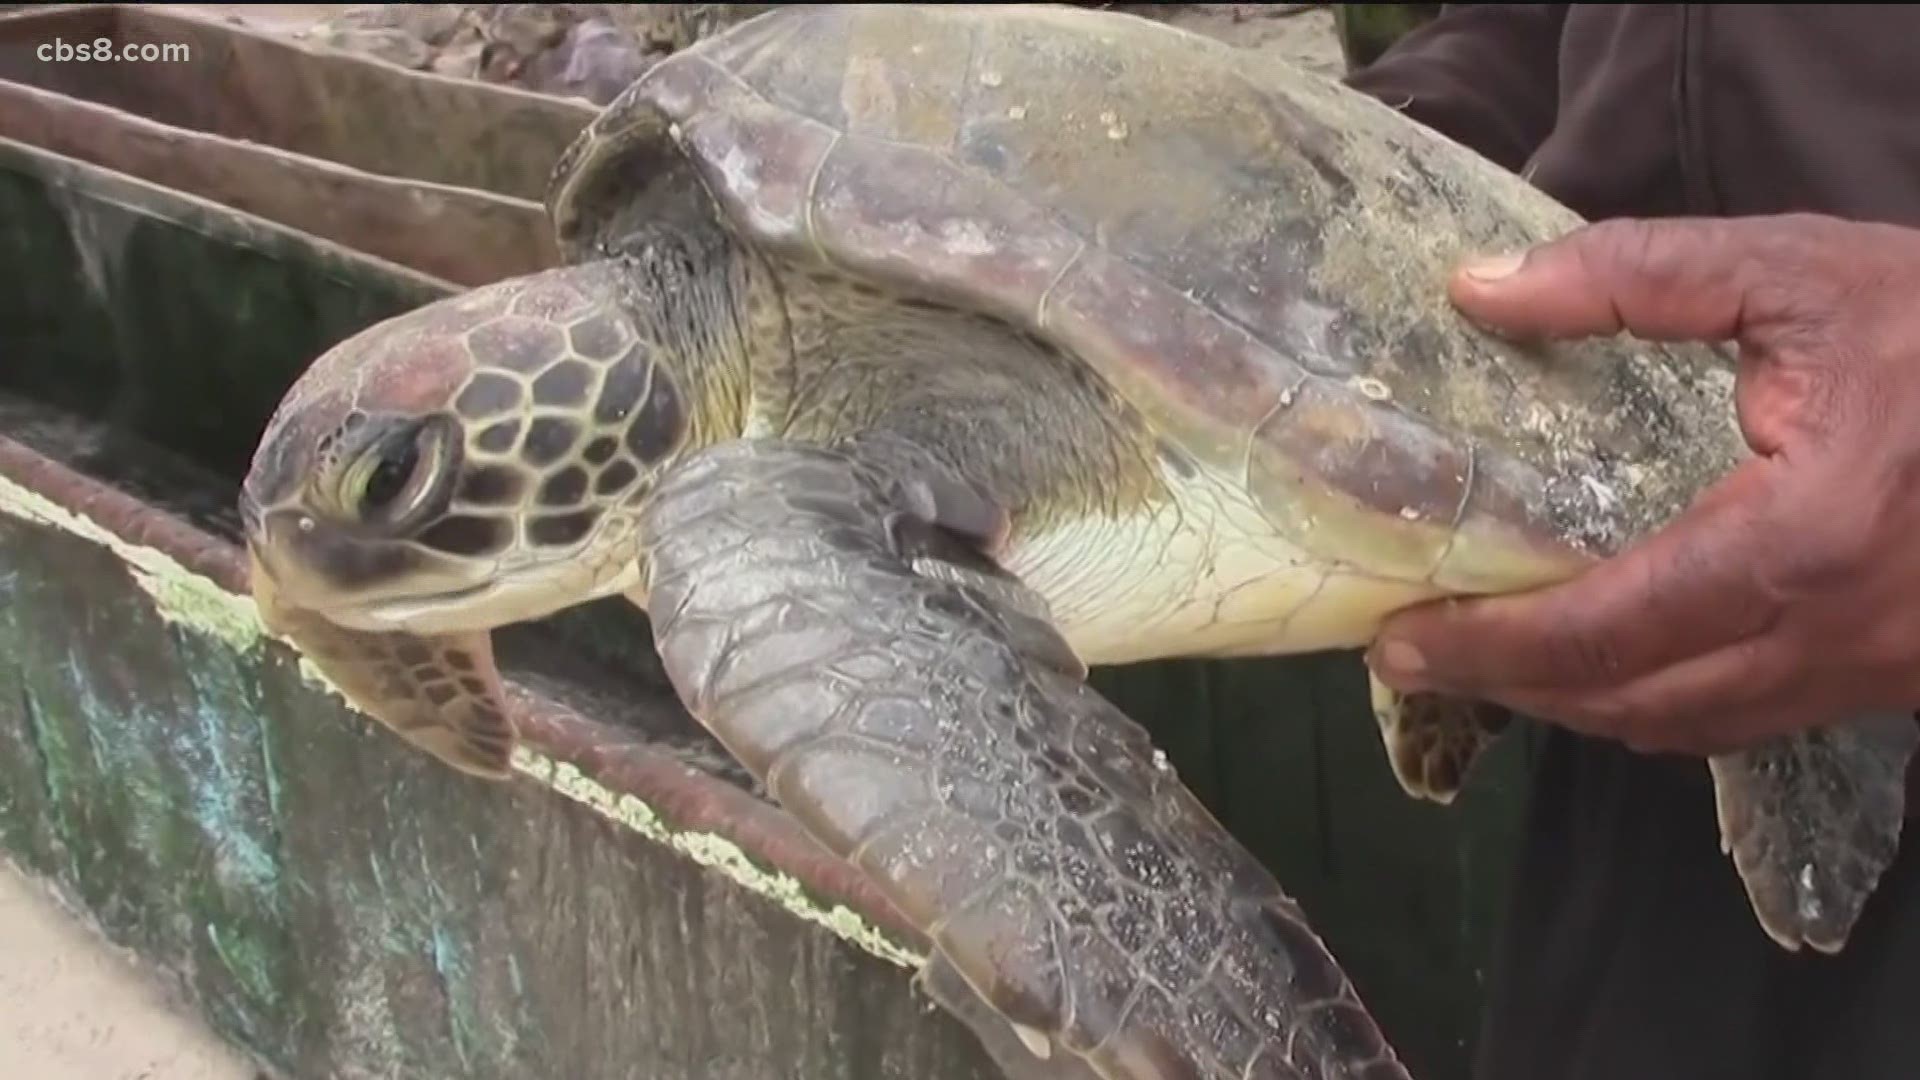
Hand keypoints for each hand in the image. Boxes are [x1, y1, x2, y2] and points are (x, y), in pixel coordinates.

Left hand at [1367, 213, 1919, 755]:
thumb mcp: (1803, 273)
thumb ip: (1637, 276)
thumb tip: (1483, 291)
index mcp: (1801, 546)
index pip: (1603, 632)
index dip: (1487, 648)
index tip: (1401, 638)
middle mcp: (1833, 640)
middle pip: (1630, 706)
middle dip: (1513, 690)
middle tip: (1422, 653)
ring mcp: (1870, 676)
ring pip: (1687, 730)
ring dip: (1580, 706)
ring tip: (1496, 659)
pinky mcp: (1891, 681)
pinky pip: (1746, 719)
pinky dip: (1659, 702)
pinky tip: (1615, 657)